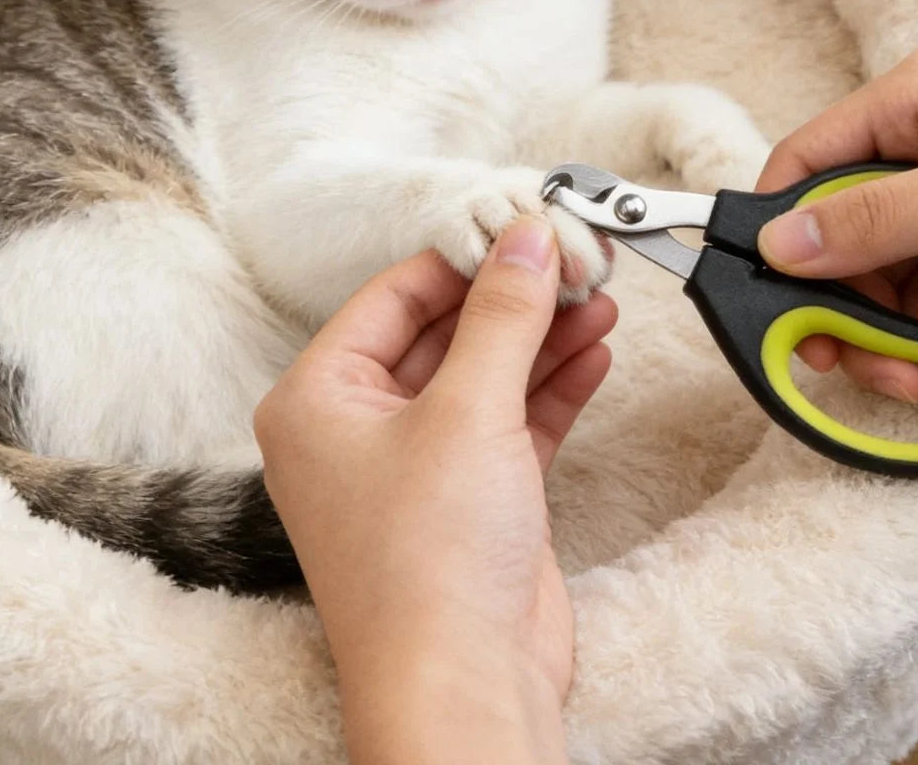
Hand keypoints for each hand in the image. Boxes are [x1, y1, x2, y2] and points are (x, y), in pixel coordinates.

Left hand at [253, 218, 616, 764]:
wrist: (464, 689)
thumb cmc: (428, 562)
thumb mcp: (468, 410)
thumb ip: (502, 315)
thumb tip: (525, 239)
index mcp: (319, 400)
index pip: (393, 297)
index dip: (461, 258)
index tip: (522, 227)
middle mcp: (359, 428)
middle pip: (443, 333)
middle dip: (512, 300)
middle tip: (572, 261)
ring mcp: (417, 465)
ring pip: (484, 375)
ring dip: (541, 339)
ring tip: (598, 299)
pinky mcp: (471, 497)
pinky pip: (511, 420)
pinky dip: (552, 388)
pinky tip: (593, 353)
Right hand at [754, 46, 917, 403]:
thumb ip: (873, 222)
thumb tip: (774, 246)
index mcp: (910, 108)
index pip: (808, 166)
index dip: (782, 233)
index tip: (771, 302)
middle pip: (850, 245)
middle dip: (859, 314)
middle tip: (870, 371)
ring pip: (900, 288)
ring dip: (915, 344)